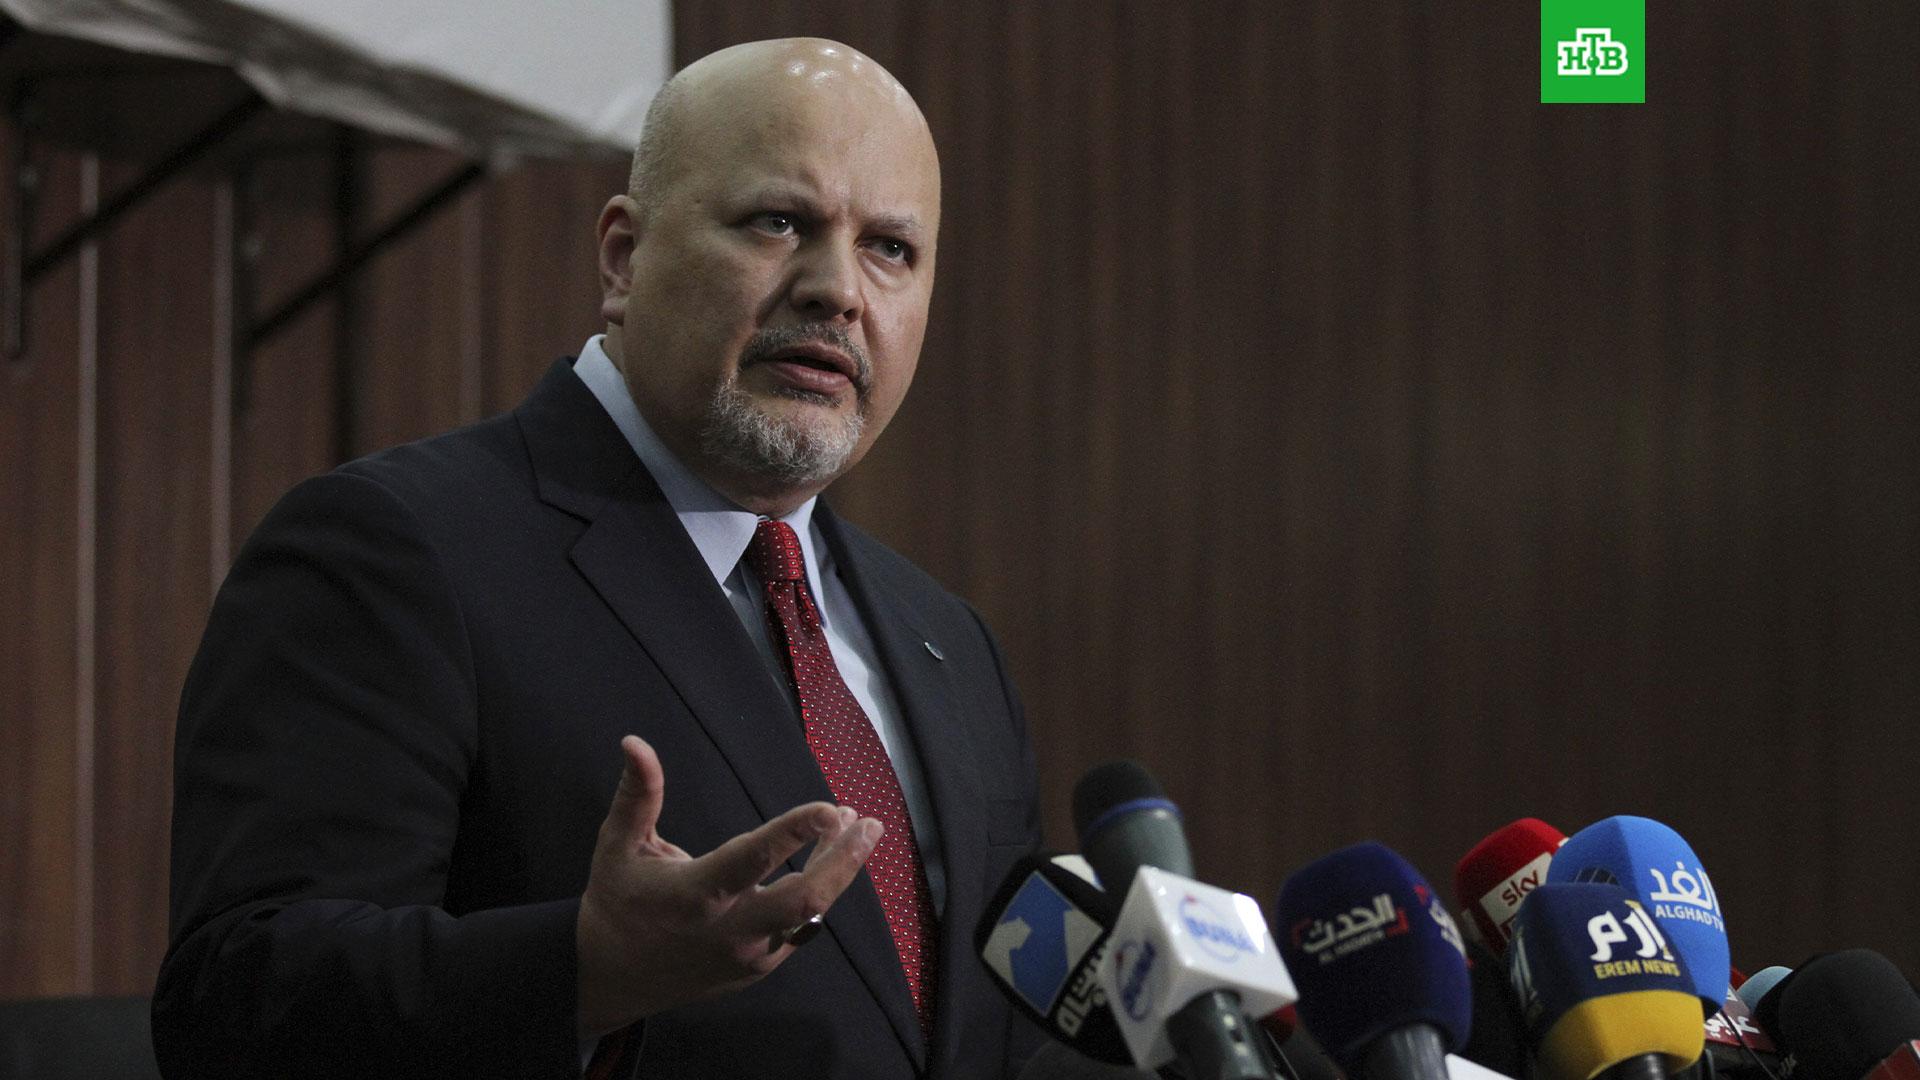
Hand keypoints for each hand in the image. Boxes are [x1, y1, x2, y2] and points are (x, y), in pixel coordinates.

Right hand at [575, 735, 881, 1035]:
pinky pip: (799, 929)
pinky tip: (830, 860)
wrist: (611, 979)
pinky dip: (818, 893)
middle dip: (843, 861)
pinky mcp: (758, 968)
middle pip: (804, 900)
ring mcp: (747, 954)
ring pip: (811, 916)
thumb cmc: (617, 902)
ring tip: (859, 832)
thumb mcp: (618, 846)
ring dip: (838, 871)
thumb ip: (637, 794)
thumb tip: (635, 743)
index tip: (831, 807)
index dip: (795, 833)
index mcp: (693, 895)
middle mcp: (727, 930)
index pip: (753, 860)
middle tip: (868, 823)